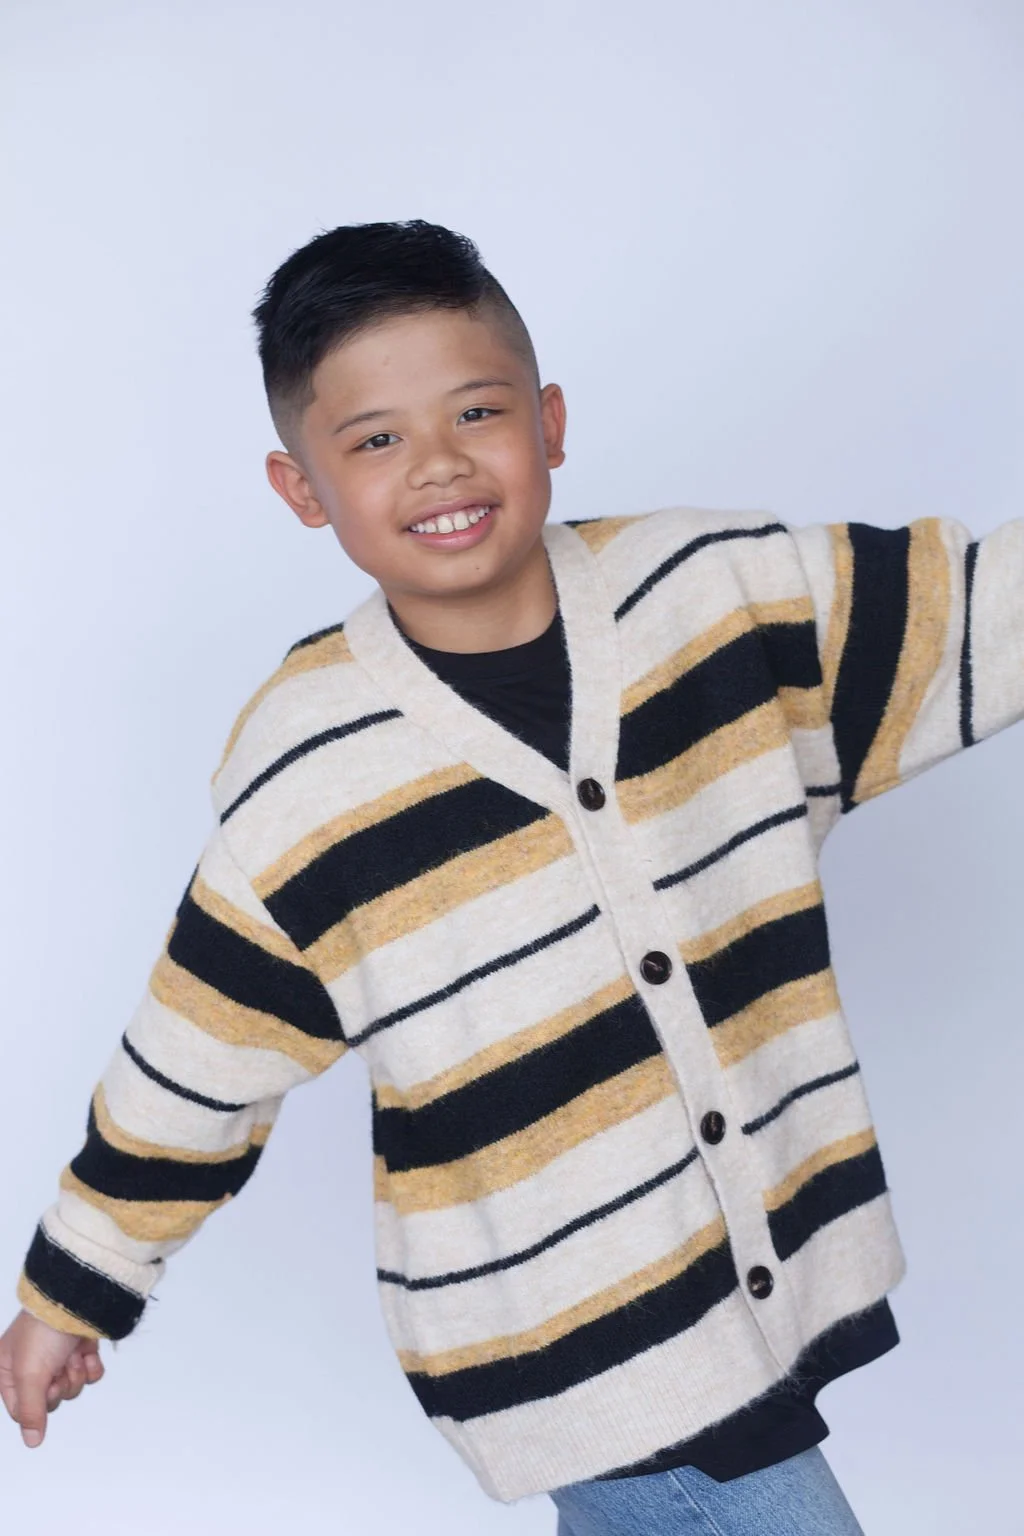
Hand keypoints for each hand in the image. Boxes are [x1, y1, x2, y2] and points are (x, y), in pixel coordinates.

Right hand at [0, 1308, 104, 1446]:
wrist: (78, 1300)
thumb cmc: (43, 1334)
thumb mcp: (28, 1375)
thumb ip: (29, 1412)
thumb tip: (32, 1441)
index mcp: (8, 1369)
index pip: (21, 1409)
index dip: (37, 1405)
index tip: (44, 1387)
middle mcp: (32, 1365)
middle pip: (49, 1400)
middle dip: (59, 1386)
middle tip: (59, 1368)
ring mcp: (58, 1356)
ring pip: (71, 1388)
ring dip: (76, 1374)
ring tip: (73, 1356)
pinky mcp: (81, 1348)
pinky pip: (90, 1374)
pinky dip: (92, 1366)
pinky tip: (87, 1353)